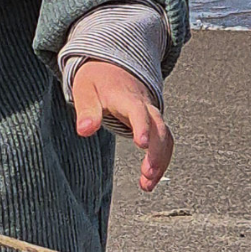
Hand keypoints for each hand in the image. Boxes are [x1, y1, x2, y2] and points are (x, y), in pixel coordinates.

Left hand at [70, 58, 173, 190]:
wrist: (112, 67)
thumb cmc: (97, 80)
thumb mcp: (85, 91)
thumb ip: (86, 111)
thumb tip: (85, 130)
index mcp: (127, 98)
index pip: (138, 112)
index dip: (142, 127)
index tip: (142, 144)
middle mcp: (145, 106)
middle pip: (159, 128)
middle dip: (156, 152)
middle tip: (147, 175)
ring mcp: (151, 115)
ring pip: (165, 138)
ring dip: (160, 161)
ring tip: (147, 184)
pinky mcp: (152, 124)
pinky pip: (164, 142)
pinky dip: (161, 161)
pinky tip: (149, 178)